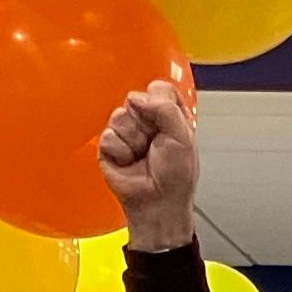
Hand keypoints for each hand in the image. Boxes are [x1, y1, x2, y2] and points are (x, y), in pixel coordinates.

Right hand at [97, 81, 202, 255]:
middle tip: (154, 144)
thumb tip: (137, 97)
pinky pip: (108, 135)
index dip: (159, 101)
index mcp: (168, 115)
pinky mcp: (109, 146)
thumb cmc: (175, 177)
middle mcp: (146, 121)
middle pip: (135, 99)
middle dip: (145, 123)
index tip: (165, 122)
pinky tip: (129, 162)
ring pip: (119, 116)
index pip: (158, 88)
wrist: (157, 204)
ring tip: (141, 155)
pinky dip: (120, 151)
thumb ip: (165, 107)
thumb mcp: (183, 135)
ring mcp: (126, 132)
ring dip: (133, 139)